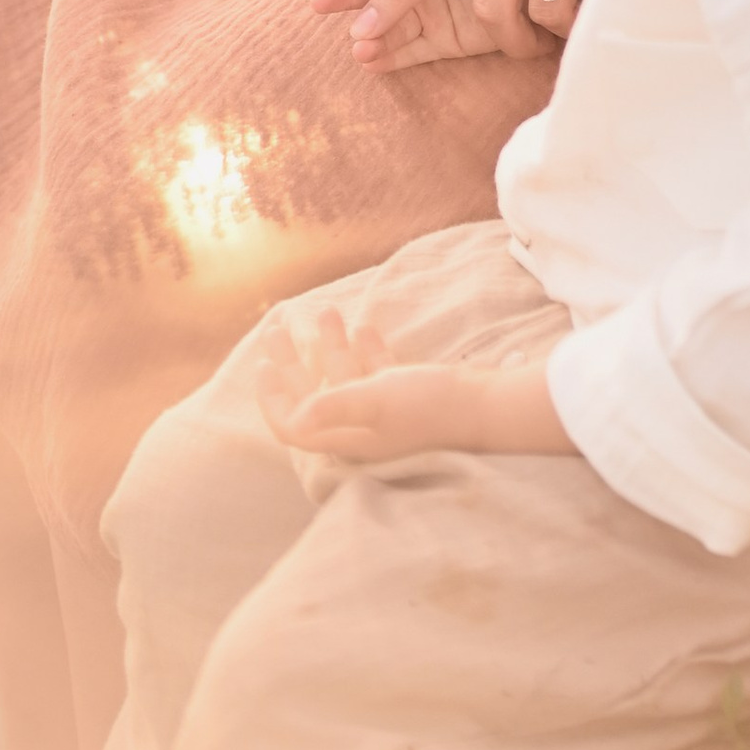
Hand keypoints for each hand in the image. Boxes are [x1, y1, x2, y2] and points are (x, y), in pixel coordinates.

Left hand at [253, 303, 570, 462]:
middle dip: (293, 364)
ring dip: (332, 347)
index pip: (295, 427)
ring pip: (346, 379)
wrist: (487, 406)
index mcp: (347, 438)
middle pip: (314, 397)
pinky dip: (368, 350)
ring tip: (326, 311)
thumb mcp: (376, 401)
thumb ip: (334, 407)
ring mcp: (386, 413)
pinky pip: (378, 373)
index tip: (263, 364)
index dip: (274, 399)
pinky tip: (364, 326)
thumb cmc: (429, 406)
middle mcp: (362, 430)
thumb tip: (294, 418)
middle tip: (278, 329)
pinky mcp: (409, 397)